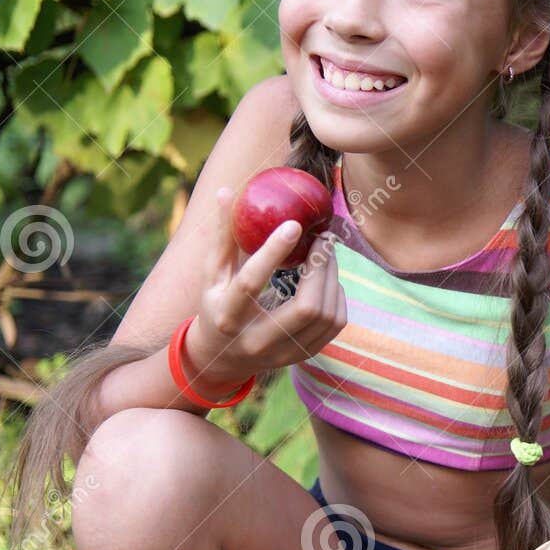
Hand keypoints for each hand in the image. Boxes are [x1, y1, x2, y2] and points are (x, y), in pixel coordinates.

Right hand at [185, 186, 346, 389]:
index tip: (294, 224)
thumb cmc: (216, 304)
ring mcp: (283, 354)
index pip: (251, 283)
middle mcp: (256, 341)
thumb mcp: (212, 274)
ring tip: (326, 255)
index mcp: (227, 316)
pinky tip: (327, 280)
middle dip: (320, 269)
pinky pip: (334, 324)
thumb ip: (223, 237)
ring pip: (325, 316)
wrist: (221, 358)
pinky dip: (337, 296)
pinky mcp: (302, 356)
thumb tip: (227, 191)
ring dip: (332, 279)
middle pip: (305, 307)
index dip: (273, 252)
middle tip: (323, 238)